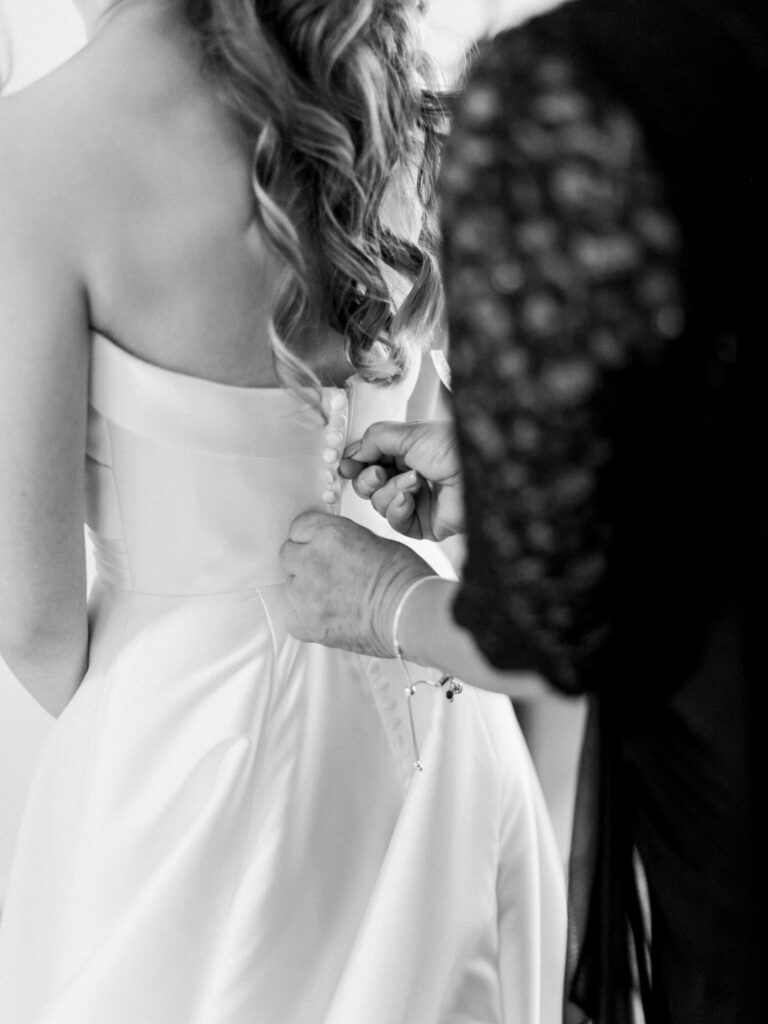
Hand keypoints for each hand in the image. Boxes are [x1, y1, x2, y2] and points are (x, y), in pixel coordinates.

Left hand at [280, 511, 434, 656]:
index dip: (310, 537)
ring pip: (290, 586)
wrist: (410, 613)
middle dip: (304, 562)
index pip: (298, 528)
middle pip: (288, 555)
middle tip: (326, 572)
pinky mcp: (308, 624)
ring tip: (334, 597)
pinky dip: (306, 619)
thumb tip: (334, 548)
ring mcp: (306, 594)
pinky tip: (327, 616)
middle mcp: (311, 561)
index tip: (317, 545)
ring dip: (306, 590)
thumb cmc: (404, 578)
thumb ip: (343, 541)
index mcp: (328, 534)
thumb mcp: (373, 540)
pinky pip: (292, 618)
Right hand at [340, 420, 463, 540]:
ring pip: (378, 504)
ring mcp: (414, 502)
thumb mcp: (409, 433)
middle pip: (367, 486)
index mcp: (405, 452)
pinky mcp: (422, 524)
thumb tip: (351, 452)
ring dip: (391, 491)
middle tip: (380, 472)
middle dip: (368, 479)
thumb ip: (374, 439)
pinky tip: (411, 499)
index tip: (344, 465)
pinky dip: (398, 510)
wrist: (479, 474)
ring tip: (414, 481)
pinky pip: (395, 522)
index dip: (354, 464)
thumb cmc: (453, 448)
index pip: (368, 461)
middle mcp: (407, 476)